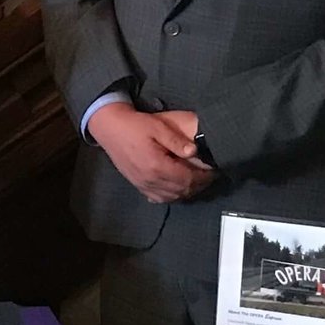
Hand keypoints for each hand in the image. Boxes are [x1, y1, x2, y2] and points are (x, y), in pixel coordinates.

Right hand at [89, 103, 213, 203]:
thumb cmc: (135, 126)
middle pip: (182, 190)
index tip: (214, 171)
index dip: (204, 177)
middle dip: (199, 185)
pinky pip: (159, 198)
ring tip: (197, 182)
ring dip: (187, 192)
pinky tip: (178, 189)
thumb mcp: (158, 127)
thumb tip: (194, 151)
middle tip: (210, 177)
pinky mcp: (138, 185)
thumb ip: (176, 141)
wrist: (110, 129)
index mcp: (157, 166)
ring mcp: (143, 184)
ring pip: (172, 197)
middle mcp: (150, 180)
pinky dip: (172, 196)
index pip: (188, 178)